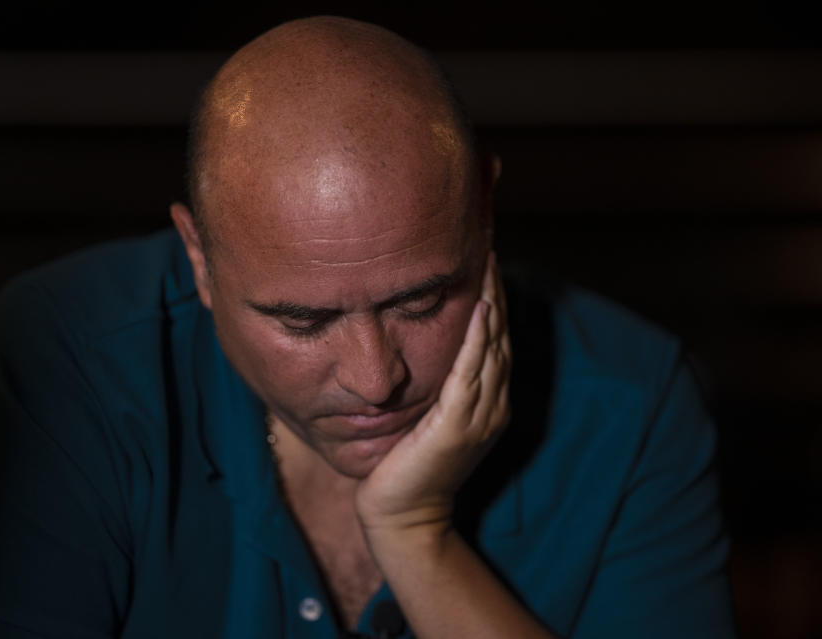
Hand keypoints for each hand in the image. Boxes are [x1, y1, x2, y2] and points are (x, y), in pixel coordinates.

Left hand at [355, 250, 510, 539]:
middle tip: (489, 242)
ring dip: (492, 302)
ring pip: (491, 347)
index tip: (484, 256)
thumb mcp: (424, 414)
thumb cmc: (406, 463)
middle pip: (500, 334)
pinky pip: (471, 374)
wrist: (402, 515)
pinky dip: (477, 341)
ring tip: (488, 262)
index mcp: (487, 400)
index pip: (494, 337)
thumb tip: (418, 339)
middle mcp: (492, 404)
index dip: (493, 296)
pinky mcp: (457, 426)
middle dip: (496, 287)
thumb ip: (435, 382)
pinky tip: (479, 310)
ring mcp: (479, 416)